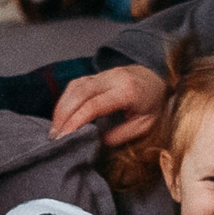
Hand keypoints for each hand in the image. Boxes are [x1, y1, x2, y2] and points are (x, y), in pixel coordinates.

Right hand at [49, 64, 165, 143]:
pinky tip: (62, 116)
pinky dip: (65, 100)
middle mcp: (113, 78)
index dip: (76, 121)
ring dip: (61, 108)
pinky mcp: (96, 74)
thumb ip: (121, 134)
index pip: (93, 105)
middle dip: (63, 115)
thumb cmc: (154, 104)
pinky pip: (76, 84)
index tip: (65, 137)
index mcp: (127, 91)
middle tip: (55, 137)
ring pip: (74, 86)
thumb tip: (95, 141)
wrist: (159, 78)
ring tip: (55, 129)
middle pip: (79, 93)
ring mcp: (103, 73)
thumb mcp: (145, 124)